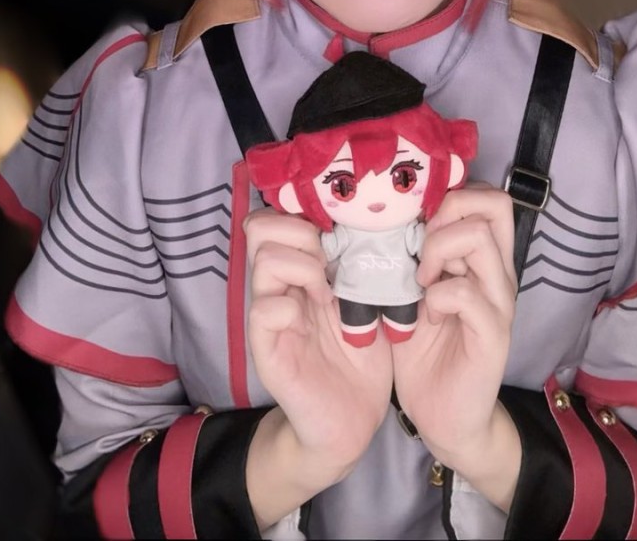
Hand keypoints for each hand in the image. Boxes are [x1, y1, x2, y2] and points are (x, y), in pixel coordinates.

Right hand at [244, 208, 391, 510]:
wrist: (352, 422)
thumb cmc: (363, 356)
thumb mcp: (368, 298)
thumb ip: (360, 261)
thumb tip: (375, 220)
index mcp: (299, 270)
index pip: (275, 216)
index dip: (304, 214)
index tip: (339, 237)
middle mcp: (276, 286)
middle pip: (262, 227)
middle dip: (303, 235)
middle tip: (331, 264)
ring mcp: (267, 316)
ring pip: (265, 261)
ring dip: (304, 268)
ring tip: (328, 293)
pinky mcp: (266, 349)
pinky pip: (266, 309)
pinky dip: (295, 308)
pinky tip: (318, 321)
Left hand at [391, 185, 520, 507]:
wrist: (444, 418)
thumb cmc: (424, 351)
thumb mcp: (412, 292)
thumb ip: (411, 255)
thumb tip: (384, 219)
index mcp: (483, 260)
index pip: (487, 196)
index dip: (450, 197)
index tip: (419, 229)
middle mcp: (499, 273)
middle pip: (495, 203)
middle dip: (448, 212)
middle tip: (422, 247)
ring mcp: (499, 302)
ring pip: (478, 239)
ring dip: (437, 251)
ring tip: (420, 282)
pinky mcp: (493, 334)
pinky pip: (465, 292)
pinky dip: (438, 297)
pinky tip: (427, 317)